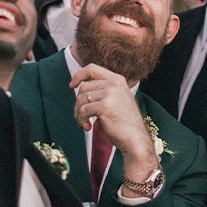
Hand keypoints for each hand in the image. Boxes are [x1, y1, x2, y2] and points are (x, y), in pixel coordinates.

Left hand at [70, 64, 157, 185]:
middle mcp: (114, 84)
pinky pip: (83, 110)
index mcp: (117, 79)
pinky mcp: (105, 106)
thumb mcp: (117, 98)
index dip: (78, 75)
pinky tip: (87, 127)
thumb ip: (103, 89)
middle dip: (78, 103)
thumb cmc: (125, 122)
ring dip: (78, 113)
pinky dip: (81, 120)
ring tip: (84, 123)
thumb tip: (80, 86)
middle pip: (84, 86)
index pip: (92, 68)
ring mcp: (110, 94)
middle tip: (81, 116)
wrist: (135, 137)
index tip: (72, 85)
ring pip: (81, 99)